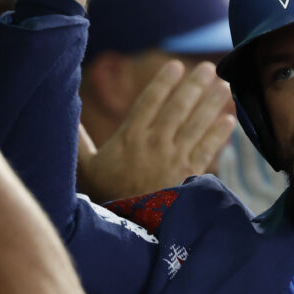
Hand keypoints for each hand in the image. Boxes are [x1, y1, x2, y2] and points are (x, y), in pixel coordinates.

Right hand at [76, 60, 235, 201]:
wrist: (131, 229)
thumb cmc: (106, 195)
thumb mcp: (86, 167)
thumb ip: (78, 139)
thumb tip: (64, 114)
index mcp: (130, 137)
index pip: (149, 102)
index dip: (163, 82)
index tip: (175, 65)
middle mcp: (155, 144)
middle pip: (178, 109)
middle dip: (194, 86)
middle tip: (209, 68)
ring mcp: (174, 159)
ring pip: (196, 125)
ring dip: (211, 105)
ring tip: (225, 86)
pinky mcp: (189, 175)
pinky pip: (207, 150)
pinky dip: (219, 135)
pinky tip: (230, 120)